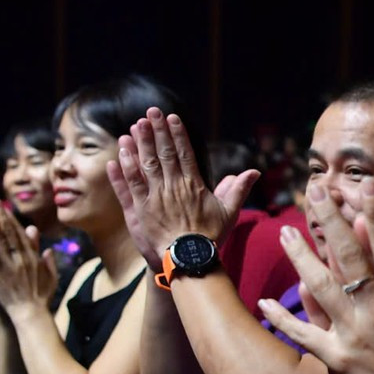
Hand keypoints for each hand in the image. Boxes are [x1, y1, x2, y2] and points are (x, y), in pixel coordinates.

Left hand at [0, 201, 57, 314]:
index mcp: (32, 257)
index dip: (9, 219)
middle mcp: (20, 259)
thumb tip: (48, 249)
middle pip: (6, 234)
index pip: (19, 233)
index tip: (2, 208)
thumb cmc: (41, 297)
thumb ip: (48, 261)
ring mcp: (8, 267)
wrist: (32, 314)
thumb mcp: (51, 277)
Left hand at [106, 109, 258, 271]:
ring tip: (135, 127)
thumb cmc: (209, 238)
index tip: (172, 118)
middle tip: (150, 112)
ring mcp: (155, 198)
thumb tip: (254, 171)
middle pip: (163, 154)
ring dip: (139, 145)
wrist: (189, 260)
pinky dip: (123, 170)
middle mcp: (173, 187)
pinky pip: (130, 186)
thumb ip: (238, 189)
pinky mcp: (140, 210)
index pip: (184, 153)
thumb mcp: (229, 212)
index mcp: (193, 185)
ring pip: (144, 165)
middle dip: (157, 131)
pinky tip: (118, 154)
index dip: (177, 134)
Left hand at [255, 177, 373, 373]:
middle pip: (347, 255)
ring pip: (320, 286)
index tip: (365, 187)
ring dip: (300, 257)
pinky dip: (284, 318)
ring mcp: (353, 333)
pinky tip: (263, 302)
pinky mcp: (338, 359)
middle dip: (329, 219)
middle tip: (313, 191)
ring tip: (285, 231)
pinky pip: (305, 334)